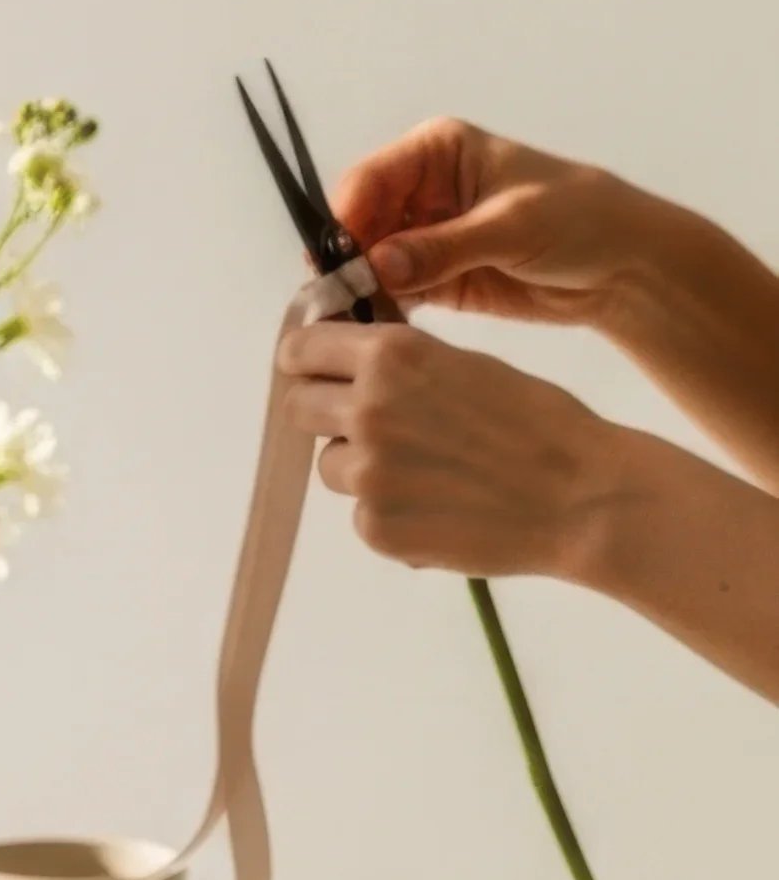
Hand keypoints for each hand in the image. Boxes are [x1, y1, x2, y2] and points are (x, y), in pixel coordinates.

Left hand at [278, 318, 623, 578]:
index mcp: (391, 357)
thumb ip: (400, 364)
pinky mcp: (376, 529)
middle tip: (367, 422)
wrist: (579, 496)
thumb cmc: (536, 422)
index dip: (306, 359)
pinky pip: (361, 514)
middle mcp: (368, 411)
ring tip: (427, 470)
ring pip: (331, 466)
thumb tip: (350, 360)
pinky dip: (390, 512)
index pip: (301, 350)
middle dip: (325, 412)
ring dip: (362, 466)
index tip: (315, 368)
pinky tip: (441, 507)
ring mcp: (367, 476)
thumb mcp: (464, 364)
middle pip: (300, 408)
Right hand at [331, 119, 652, 328]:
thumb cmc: (577, 219)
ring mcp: (424, 237)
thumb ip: (443, 246)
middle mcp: (421, 190)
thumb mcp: (510, 226)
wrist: (620, 265)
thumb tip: (377, 263)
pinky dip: (382, 313)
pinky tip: (379, 333)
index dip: (346, 221)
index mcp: (436, 152)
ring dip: (360, 293)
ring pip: (369, 264)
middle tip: (338, 306)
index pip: (369, 181)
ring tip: (355, 326)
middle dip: (347, 264)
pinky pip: (392, 294)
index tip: (337, 266)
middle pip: (359, 224)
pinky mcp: (434, 279)